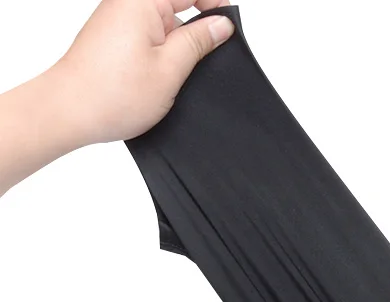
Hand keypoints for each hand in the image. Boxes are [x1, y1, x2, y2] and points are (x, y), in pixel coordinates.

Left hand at [55, 0, 235, 144]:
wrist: (69, 111)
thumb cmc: (113, 94)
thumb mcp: (170, 69)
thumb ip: (198, 42)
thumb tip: (222, 25)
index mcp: (142, 0)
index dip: (216, 4)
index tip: (229, 29)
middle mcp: (127, 1)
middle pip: (178, 1)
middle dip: (199, 24)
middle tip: (209, 56)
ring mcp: (118, 17)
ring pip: (165, 19)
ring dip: (180, 41)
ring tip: (184, 71)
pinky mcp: (114, 35)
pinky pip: (149, 32)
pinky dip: (164, 49)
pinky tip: (166, 74)